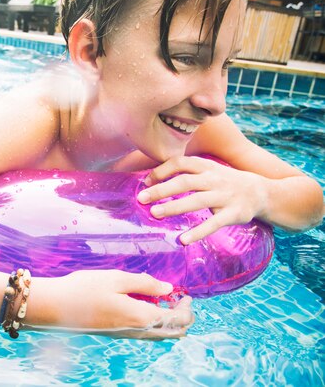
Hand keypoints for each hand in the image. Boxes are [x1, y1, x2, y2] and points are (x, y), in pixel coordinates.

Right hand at [33, 270, 193, 338]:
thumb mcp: (116, 278)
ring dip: (168, 320)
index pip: (176, 320)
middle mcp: (136, 331)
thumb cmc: (84, 289)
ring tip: (163, 300)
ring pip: (159, 335)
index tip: (185, 293)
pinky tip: (143, 304)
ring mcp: (125, 335)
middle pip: (172, 333)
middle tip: (180, 299)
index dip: (187, 308)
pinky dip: (154, 322)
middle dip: (182, 318)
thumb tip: (168, 289)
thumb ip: (144, 283)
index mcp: (140, 317)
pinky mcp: (115, 333)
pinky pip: (145, 333)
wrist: (55, 307)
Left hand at [137, 156, 266, 243]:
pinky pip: (214, 223)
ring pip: (196, 200)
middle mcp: (214, 179)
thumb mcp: (208, 170)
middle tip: (141, 198)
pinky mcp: (233, 214)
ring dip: (174, 207)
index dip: (162, 170)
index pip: (181, 162)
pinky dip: (198, 232)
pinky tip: (182, 240)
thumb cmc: (225, 182)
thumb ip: (186, 172)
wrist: (262, 192)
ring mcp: (224, 196)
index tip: (145, 181)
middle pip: (185, 182)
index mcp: (206, 167)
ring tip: (154, 213)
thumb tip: (151, 178)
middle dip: (161, 189)